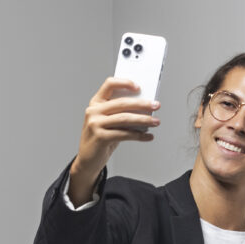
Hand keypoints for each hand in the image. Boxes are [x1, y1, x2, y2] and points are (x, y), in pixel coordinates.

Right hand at [68, 78, 160, 205]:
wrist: (88, 160)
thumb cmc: (101, 139)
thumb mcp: (108, 123)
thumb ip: (121, 113)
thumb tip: (145, 109)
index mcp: (95, 103)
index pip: (109, 85)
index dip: (124, 83)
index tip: (139, 87)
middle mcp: (93, 111)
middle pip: (122, 102)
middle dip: (142, 104)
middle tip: (156, 105)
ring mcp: (95, 124)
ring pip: (125, 118)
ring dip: (144, 120)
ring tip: (156, 122)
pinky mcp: (100, 137)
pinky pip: (125, 134)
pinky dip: (139, 135)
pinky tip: (148, 136)